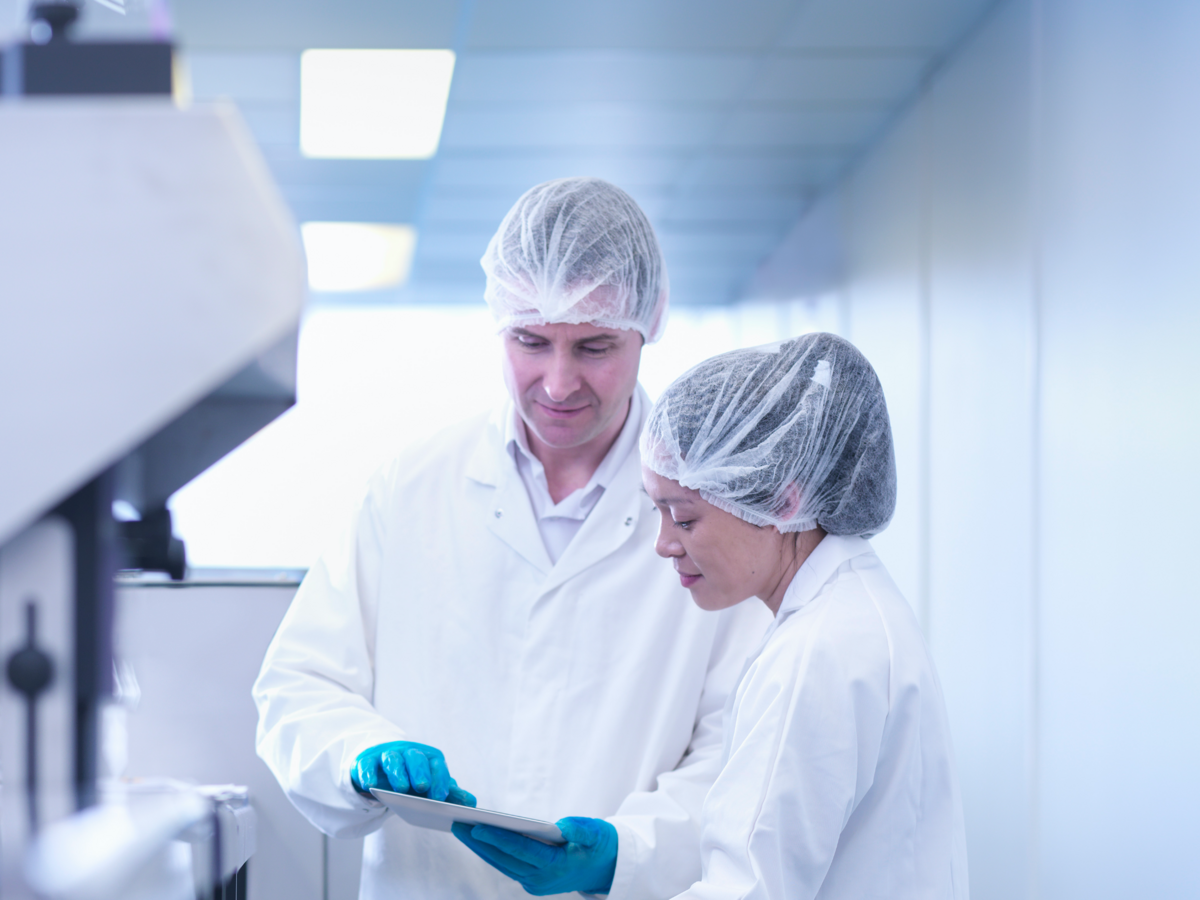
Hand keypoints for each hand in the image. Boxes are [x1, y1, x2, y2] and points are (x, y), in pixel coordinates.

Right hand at [351, 741, 475, 805]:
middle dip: (420, 772)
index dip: (439, 779)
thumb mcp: (429, 786)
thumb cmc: (411, 778)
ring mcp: (387, 755)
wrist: (381, 769)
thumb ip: (448, 794)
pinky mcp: (367, 761)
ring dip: (398, 773)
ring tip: (401, 789)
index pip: (436, 764)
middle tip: (422, 788)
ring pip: (393, 759)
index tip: (440, 797)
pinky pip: (368, 765)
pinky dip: (369, 773)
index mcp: (427, 758)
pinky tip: (371, 784)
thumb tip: (471, 803)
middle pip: (415, 758)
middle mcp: (408, 753)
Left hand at [452, 816, 617, 895]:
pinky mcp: (532, 882)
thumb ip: (583, 829)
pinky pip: (507, 866)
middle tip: (458, 824)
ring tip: (461, 830)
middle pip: (505, 860)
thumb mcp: (599, 833)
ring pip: (502, 865)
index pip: (522, 851)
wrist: (606, 869)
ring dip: (481, 849)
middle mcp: (543, 879)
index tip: (478, 827)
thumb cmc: (601, 845)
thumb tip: (563, 826)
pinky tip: (478, 839)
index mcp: (558, 866)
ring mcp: (536, 884)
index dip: (499, 839)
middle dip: (480, 842)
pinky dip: (492, 853)